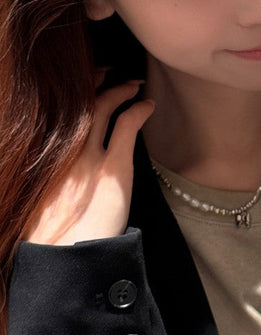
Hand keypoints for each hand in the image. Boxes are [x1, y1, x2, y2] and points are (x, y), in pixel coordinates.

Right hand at [24, 81, 154, 244]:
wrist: (62, 262)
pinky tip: (147, 105)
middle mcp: (59, 150)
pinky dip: (138, 110)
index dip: (72, 93)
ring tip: (133, 84)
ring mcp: (86, 157)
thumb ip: (51, 173)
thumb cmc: (51, 237)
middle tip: (110, 72)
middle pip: (78, 103)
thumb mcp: (40, 198)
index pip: (58, 112)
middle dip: (96, 82)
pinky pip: (126, 126)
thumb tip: (61, 160)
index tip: (85, 83)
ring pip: (102, 107)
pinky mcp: (112, 168)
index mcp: (42, 157)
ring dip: (120, 90)